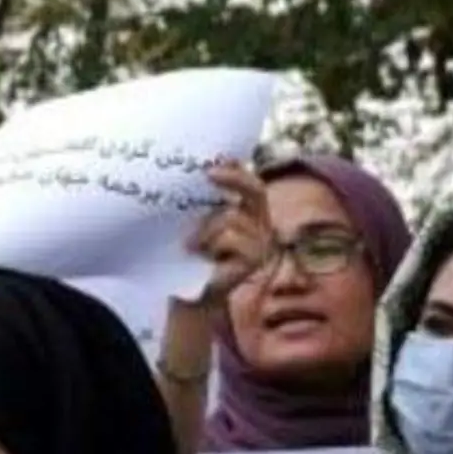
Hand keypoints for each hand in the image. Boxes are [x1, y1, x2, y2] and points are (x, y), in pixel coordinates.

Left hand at [186, 162, 271, 305]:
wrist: (192, 292)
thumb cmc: (193, 255)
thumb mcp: (197, 222)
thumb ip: (204, 200)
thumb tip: (201, 167)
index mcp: (250, 212)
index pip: (251, 183)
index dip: (237, 170)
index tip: (215, 161)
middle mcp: (262, 224)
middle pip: (256, 191)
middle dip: (233, 178)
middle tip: (207, 174)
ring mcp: (262, 242)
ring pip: (232, 216)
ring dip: (205, 227)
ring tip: (190, 243)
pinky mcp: (255, 259)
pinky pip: (230, 237)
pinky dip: (209, 242)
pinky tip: (199, 254)